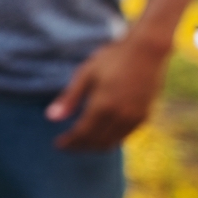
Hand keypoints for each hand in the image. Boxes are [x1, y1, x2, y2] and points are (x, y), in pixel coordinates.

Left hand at [47, 34, 170, 150]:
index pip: (82, 133)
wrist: (147, 50)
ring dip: (94, 146)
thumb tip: (51, 118)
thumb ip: (69, 98)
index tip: (59, 144)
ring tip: (81, 142)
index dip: (69, 142)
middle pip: (96, 142)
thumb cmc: (112, 58)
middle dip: (80, 147)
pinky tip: (101, 133)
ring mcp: (134, 117)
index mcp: (102, 105)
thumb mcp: (86, 74)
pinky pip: (124, 136)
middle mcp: (120, 116)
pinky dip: (110, 139)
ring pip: (111, 142)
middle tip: (68, 145)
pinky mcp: (144, 116)